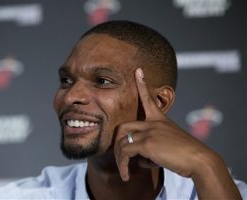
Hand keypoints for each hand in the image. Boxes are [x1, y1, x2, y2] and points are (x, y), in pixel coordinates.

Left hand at [113, 68, 241, 198]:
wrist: (199, 159)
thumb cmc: (185, 154)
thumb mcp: (169, 146)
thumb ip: (151, 148)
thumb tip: (139, 159)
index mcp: (160, 120)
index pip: (148, 99)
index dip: (142, 84)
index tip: (137, 70)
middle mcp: (153, 123)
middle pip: (123, 127)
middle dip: (117, 142)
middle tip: (120, 157)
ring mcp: (149, 131)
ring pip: (122, 142)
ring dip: (120, 159)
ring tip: (124, 172)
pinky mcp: (146, 143)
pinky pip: (126, 153)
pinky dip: (123, 165)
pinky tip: (127, 175)